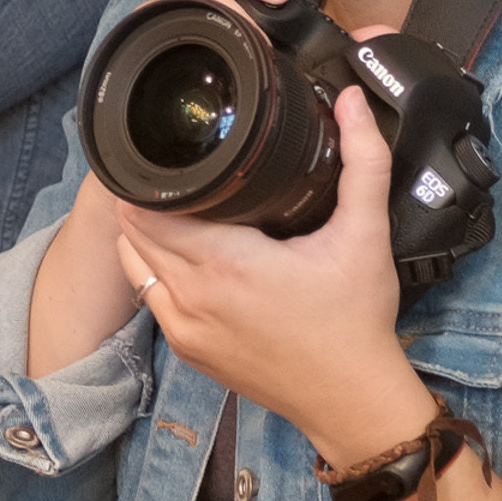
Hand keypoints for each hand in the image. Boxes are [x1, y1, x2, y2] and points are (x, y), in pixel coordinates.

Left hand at [116, 80, 435, 465]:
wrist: (350, 399)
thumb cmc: (356, 321)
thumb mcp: (366, 234)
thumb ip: (363, 161)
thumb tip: (352, 100)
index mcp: (228, 264)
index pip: (153, 208)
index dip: (152, 176)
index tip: (167, 148)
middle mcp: (194, 298)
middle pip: (135, 231)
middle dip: (146, 196)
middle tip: (170, 166)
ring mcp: (185, 329)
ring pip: (135, 264)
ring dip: (144, 232)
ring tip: (171, 202)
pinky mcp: (188, 350)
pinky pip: (149, 297)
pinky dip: (153, 269)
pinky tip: (180, 249)